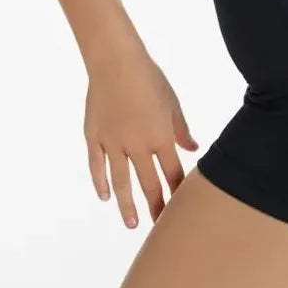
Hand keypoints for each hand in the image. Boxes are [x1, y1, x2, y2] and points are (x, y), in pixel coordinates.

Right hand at [83, 49, 199, 228]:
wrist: (116, 62)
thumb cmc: (148, 78)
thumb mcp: (171, 102)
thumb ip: (180, 129)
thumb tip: (193, 149)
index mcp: (160, 136)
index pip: (171, 172)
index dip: (176, 191)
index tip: (179, 208)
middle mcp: (137, 145)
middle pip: (148, 182)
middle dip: (155, 205)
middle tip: (157, 225)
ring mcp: (113, 143)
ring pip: (121, 182)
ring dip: (127, 204)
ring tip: (132, 223)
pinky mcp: (94, 137)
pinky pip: (97, 166)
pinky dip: (101, 182)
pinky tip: (105, 196)